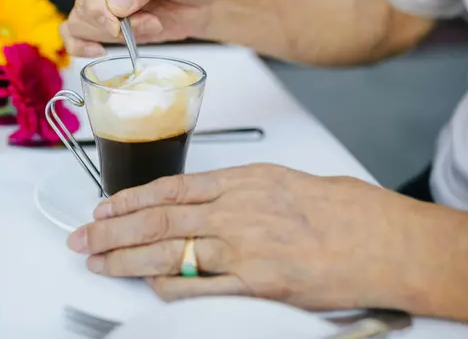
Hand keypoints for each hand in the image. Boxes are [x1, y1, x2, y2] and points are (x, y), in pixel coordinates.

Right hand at [61, 0, 224, 56]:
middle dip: (114, 21)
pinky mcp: (106, 20)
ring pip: (82, 20)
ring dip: (115, 34)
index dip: (97, 1)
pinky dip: (82, 46)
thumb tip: (115, 5)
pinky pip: (76, 35)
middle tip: (151, 22)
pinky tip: (99, 51)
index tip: (116, 22)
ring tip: (151, 25)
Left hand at [66, 164, 423, 310]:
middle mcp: (237, 211)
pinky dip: (166, 286)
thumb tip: (202, 205)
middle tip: (82, 238)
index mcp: (244, 180)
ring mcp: (244, 249)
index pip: (170, 188)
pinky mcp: (257, 285)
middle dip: (111, 230)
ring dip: (125, 258)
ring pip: (167, 251)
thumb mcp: (286, 181)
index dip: (129, 198)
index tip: (104, 207)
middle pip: (157, 219)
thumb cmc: (346, 210)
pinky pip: (197, 288)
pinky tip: (148, 285)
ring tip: (99, 261)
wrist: (385, 241)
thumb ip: (239, 192)